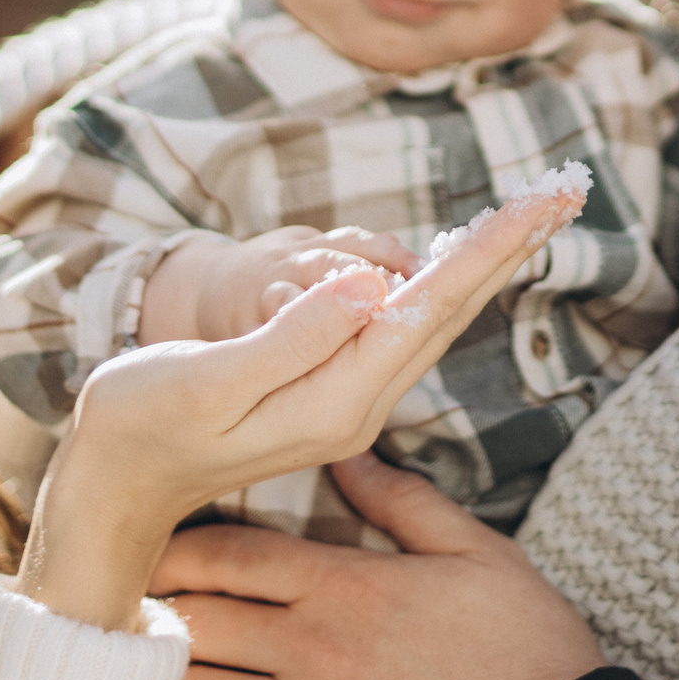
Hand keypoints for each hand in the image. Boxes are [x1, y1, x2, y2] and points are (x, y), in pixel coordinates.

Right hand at [14, 190, 575, 632]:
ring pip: (431, 318)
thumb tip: (370, 286)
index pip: (426, 308)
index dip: (487, 249)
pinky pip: (400, 328)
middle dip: (508, 247)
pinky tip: (465, 265)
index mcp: (335, 400)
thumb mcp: (207, 381)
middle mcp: (357, 406)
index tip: (540, 202)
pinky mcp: (328, 393)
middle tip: (565, 189)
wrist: (113, 489)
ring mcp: (347, 404)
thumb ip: (290, 337)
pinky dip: (442, 283)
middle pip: (448, 311)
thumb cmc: (140, 426)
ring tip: (534, 213)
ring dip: (484, 263)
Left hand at [148, 454, 604, 679]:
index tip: (149, 559)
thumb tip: (351, 457)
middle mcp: (314, 650)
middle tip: (127, 623)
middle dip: (151, 619)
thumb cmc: (534, 664)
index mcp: (351, 587)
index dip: (175, 554)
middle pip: (194, 620)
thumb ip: (409, 504)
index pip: (230, 556)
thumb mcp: (486, 560)